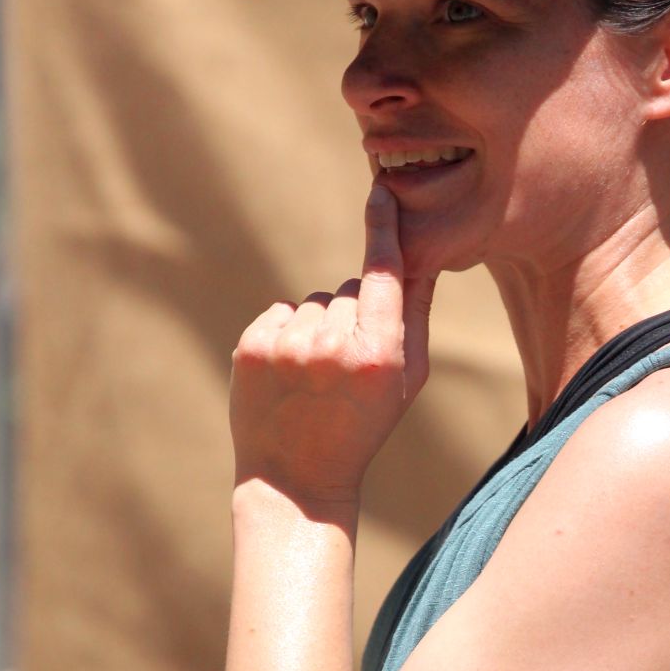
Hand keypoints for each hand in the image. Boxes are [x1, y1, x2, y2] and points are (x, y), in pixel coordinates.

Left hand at [228, 179, 436, 501]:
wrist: (297, 478)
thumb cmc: (364, 427)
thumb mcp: (406, 381)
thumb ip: (414, 316)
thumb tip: (418, 255)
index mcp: (379, 353)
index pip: (384, 271)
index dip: (383, 228)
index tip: (381, 192)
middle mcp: (332, 345)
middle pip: (352, 290)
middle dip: (355, 316)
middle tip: (348, 371)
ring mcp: (287, 346)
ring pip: (315, 303)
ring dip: (319, 328)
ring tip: (317, 378)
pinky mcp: (251, 346)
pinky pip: (280, 313)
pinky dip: (286, 334)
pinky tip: (290, 375)